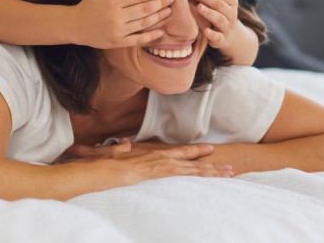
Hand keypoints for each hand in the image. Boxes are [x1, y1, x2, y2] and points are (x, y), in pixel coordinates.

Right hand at [69, 141, 233, 183]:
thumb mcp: (109, 155)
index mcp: (149, 156)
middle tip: (229, 168)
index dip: (193, 152)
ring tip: (228, 174)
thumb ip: (118, 149)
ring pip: (190, 169)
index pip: (176, 153)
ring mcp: (157, 167)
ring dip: (210, 171)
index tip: (208, 151)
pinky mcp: (156, 175)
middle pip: (188, 161)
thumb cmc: (99, 166)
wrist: (94, 170)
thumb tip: (125, 144)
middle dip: (209, 164)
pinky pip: (181, 176)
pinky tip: (210, 180)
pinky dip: (196, 176)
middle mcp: (157, 159)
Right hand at [72, 0, 173, 48]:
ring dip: (158, 17)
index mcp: (113, 2)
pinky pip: (137, 40)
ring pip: (143, 24)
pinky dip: (150, 37)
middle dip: (160, 4)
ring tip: (168, 11)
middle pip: (144, 9)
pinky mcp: (118, 42)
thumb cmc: (87, 6)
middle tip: (172, 0)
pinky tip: (160, 32)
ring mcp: (118, 31)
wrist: (74, 26)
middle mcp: (117, 17)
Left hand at [189, 0, 239, 49]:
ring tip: (198, 7)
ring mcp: (227, 27)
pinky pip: (218, 37)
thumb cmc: (223, 12)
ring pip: (219, 19)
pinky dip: (212, 34)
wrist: (229, 35)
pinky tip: (206, 31)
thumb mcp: (226, 0)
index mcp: (232, 3)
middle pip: (219, 4)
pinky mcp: (221, 40)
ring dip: (209, 13)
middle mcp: (232, 15)